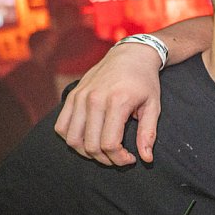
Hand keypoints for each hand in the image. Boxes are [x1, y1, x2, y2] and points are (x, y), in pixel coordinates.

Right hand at [54, 44, 162, 165]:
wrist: (130, 55)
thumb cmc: (144, 82)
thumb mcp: (153, 106)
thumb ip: (148, 133)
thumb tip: (146, 159)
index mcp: (117, 102)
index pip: (110, 144)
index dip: (119, 159)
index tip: (130, 159)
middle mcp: (94, 99)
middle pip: (90, 145)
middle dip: (105, 159)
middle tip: (118, 157)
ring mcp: (80, 97)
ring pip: (73, 139)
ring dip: (86, 153)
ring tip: (103, 152)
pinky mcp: (72, 96)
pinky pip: (61, 126)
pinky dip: (71, 139)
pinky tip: (87, 139)